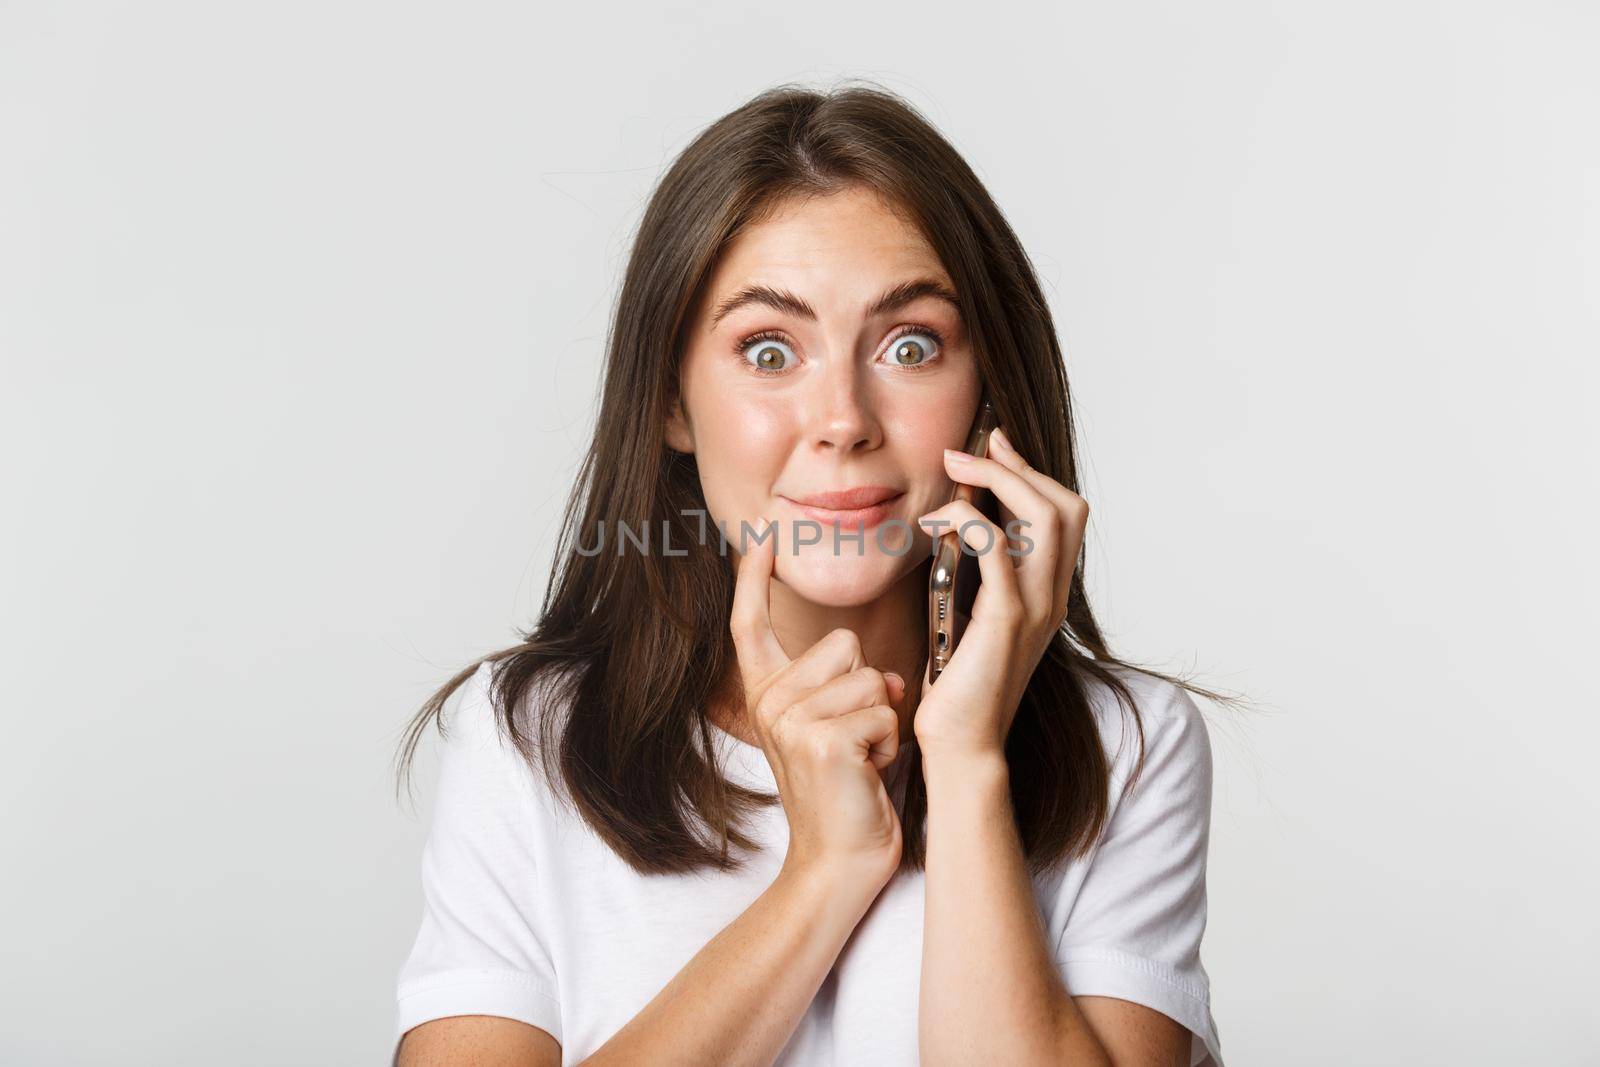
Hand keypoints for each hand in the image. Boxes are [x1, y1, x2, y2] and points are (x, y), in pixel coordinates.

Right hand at [730, 520, 907, 889]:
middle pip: (845, 645)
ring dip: (885, 720)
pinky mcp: (822, 740)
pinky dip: (890, 743)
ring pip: (872, 676)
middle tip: (856, 739)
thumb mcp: (839, 727)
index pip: (750, 623)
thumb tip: (888, 673)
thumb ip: (848, 687)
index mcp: (767, 694)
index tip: (761, 533)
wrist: (838, 861)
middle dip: (871, 688)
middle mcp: (769, 702)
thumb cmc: (848, 792)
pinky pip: (884, 710)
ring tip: (864, 759)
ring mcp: (791, 720)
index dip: (754, 577)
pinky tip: (870, 773)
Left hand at [913, 426, 1088, 760]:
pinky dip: (971, 521)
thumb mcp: (970, 618)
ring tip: (956, 468)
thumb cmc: (957, 688)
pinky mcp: (1006, 620)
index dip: (1030, 472)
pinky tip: (939, 519)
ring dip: (999, 479)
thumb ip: (975, 579)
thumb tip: (951, 529)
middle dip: (1017, 466)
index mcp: (1047, 595)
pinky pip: (999, 550)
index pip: (1062, 516)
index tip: (994, 443)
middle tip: (970, 450)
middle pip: (1064, 506)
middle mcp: (1051, 598)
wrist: (962, 745)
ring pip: (1045, 516)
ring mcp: (1036, 608)